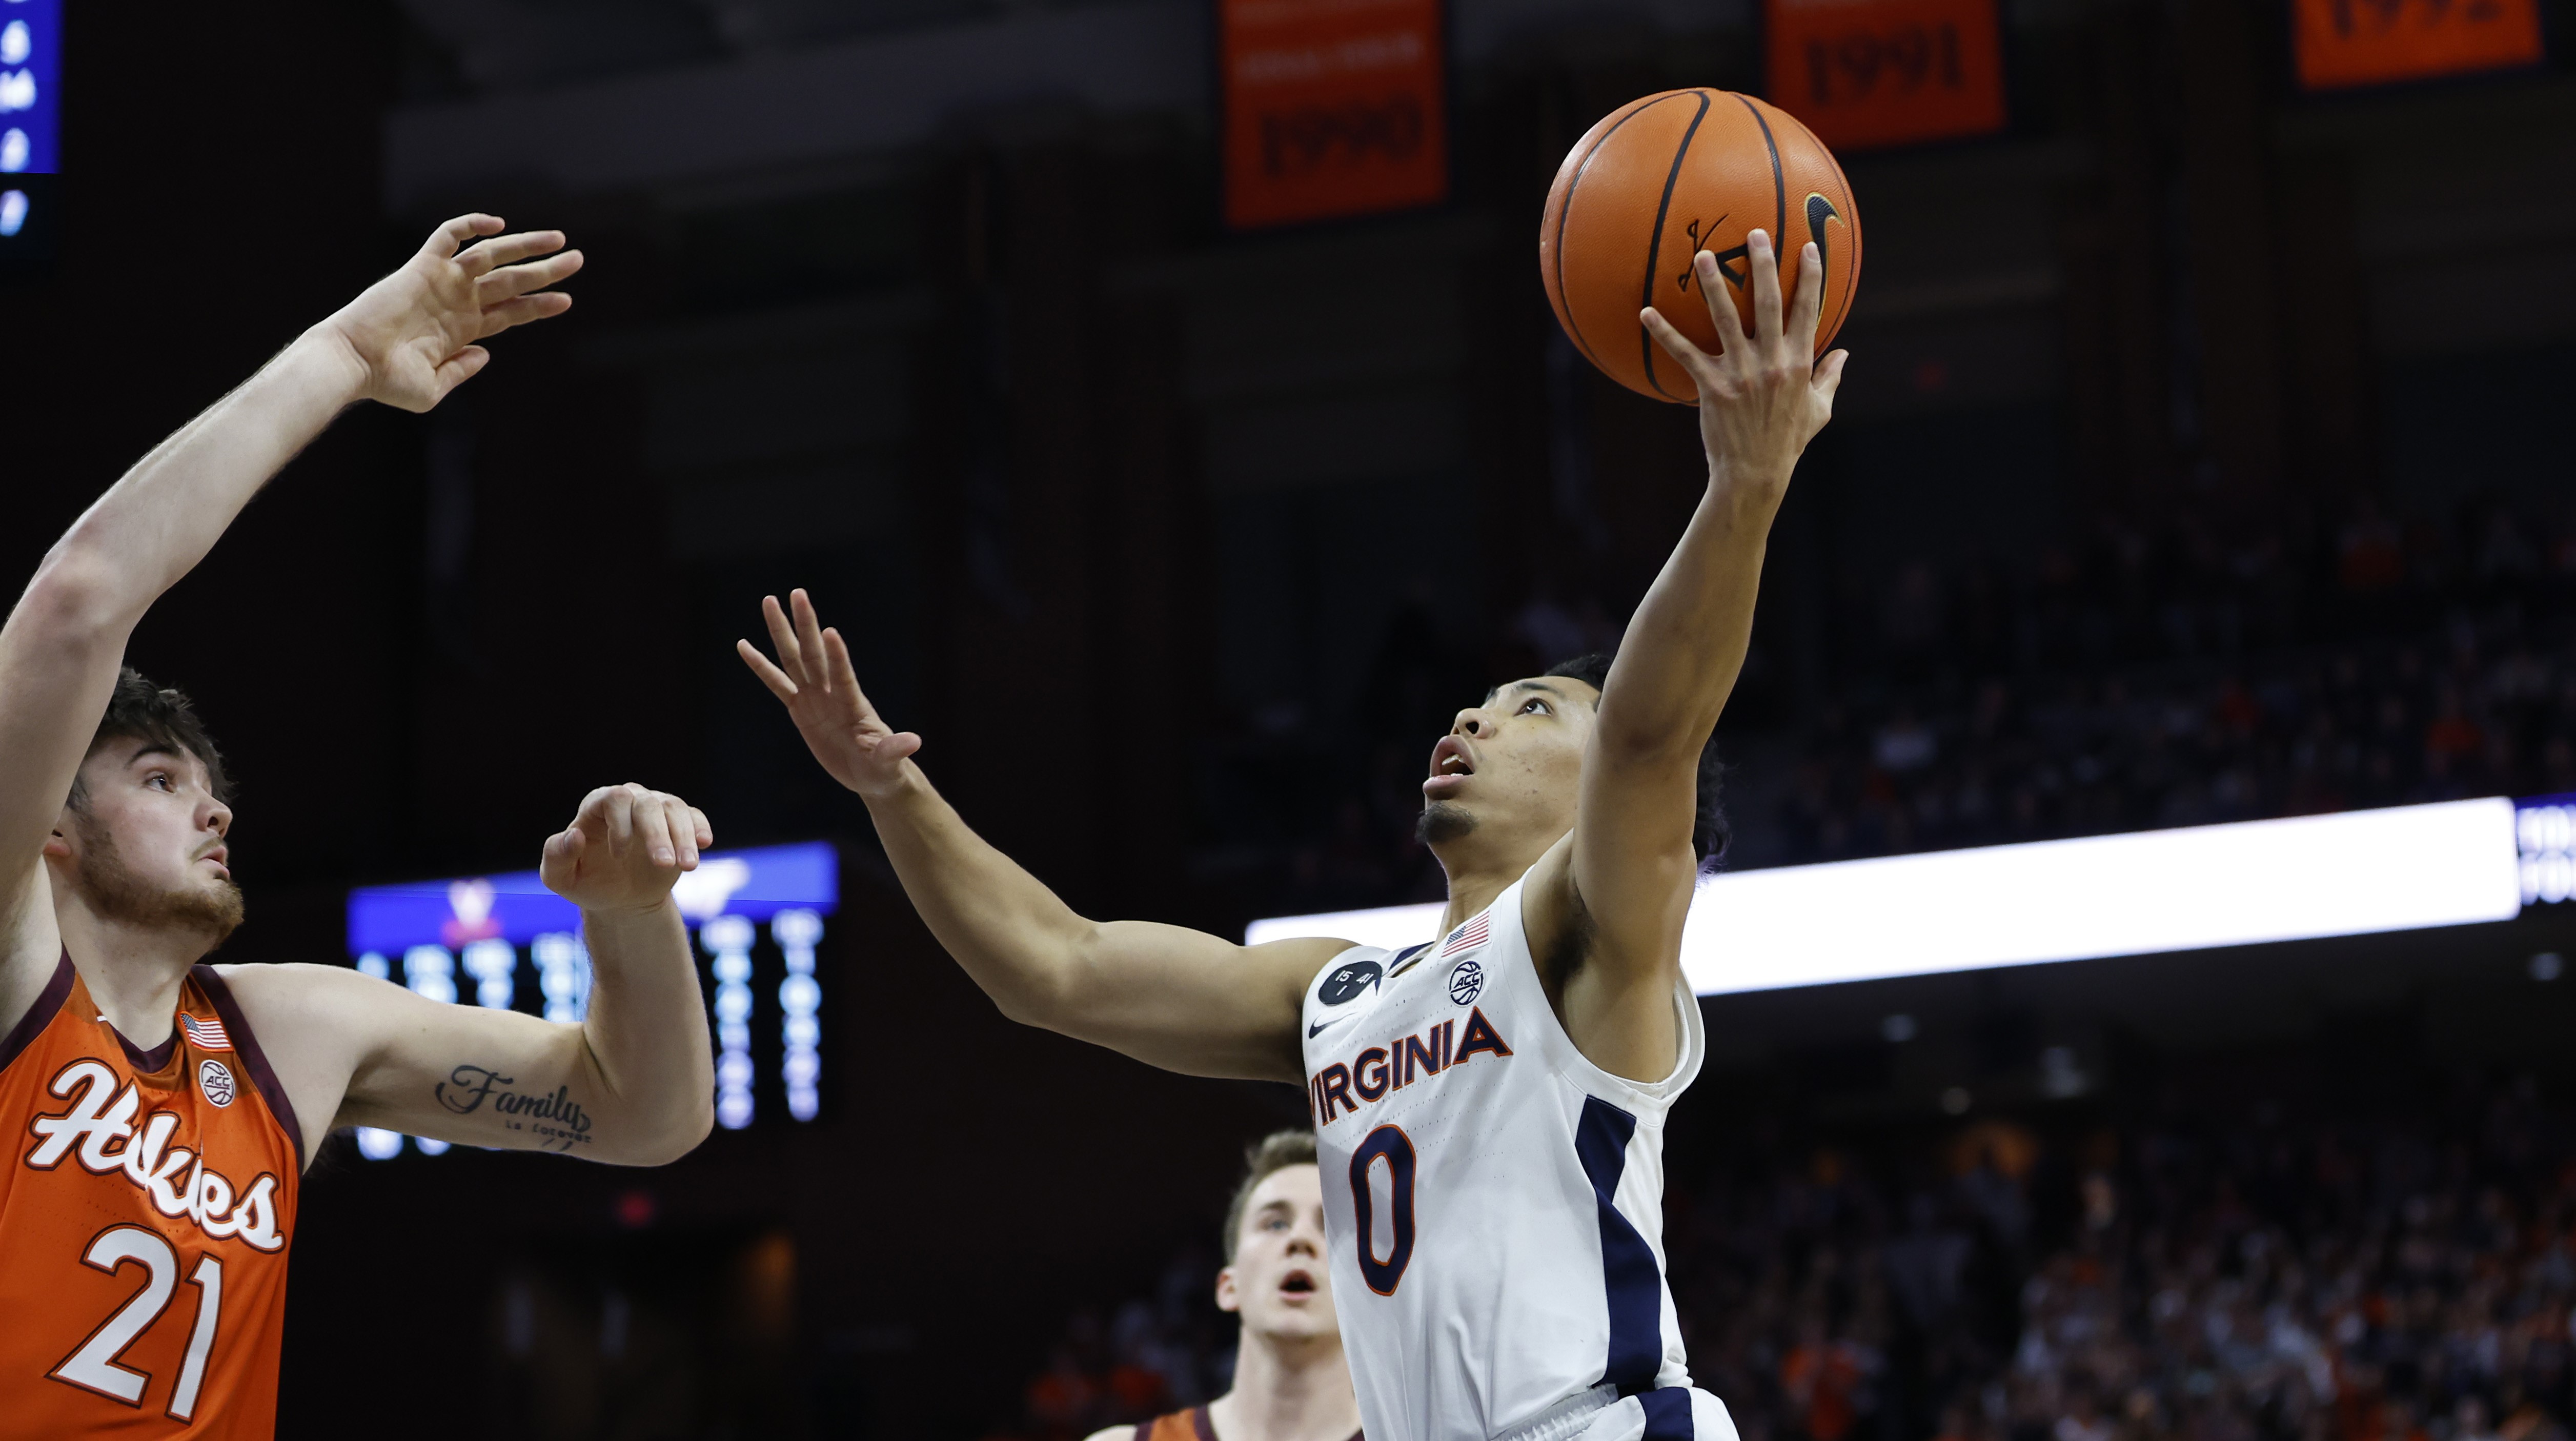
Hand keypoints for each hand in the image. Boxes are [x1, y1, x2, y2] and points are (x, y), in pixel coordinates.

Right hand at [320, 214, 582, 413]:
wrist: (353, 363)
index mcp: (464, 330)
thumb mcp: (434, 388)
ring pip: (491, 255)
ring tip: (559, 240)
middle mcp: (458, 302)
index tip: (567, 300)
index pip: (511, 312)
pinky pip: (448, 236)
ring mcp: (442, 282)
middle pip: (512, 281)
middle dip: (546, 271)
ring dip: (525, 246)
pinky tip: (497, 223)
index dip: (539, 305)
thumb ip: (462, 371)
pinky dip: (470, 225)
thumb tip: (486, 356)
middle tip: (577, 260)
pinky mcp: (422, 267)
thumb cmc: (387, 382)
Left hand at [540, 784, 710, 914]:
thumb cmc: (587, 883)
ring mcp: (656, 810)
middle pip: (648, 804)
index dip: (620, 824)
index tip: (618, 856)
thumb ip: (557, 856)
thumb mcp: (560, 877)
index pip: (614, 798)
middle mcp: (629, 802)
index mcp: (597, 807)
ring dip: (683, 837)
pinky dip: (700, 828)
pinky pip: (694, 816)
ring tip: (688, 866)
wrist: (621, 900)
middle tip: (663, 864)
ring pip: (674, 809)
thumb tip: (575, 836)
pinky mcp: (679, 824)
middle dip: (657, 834)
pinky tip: (704, 844)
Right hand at [737, 589, 921, 799]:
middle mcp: (831, 692)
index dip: (837, 656)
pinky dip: (760, 666)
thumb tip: (914, 743)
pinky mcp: (800, 709)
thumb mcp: (889, 761)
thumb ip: (895, 749)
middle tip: (797, 593)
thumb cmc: (884, 767)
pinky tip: (744, 645)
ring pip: (793, 659)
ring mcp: (814, 697)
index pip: (843, 675)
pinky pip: (776, 684)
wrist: (871, 774)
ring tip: (769, 602)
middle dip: (805, 625)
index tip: (830, 631)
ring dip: (781, 631)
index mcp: (853, 703)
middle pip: (813, 654)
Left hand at [1641, 229, 1847, 509]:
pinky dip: (1664, 333)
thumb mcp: (1818, 411)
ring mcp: (1741, 373)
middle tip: (1755, 233)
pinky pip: (1685, 354)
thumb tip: (1845, 353)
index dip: (1810, 277)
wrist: (1756, 474)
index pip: (1808, 311)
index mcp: (1799, 363)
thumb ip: (1830, 378)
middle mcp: (1772, 362)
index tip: (1807, 247)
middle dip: (1763, 265)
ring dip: (1714, 286)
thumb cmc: (1787, 442)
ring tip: (1705, 257)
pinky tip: (1646, 312)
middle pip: (1769, 303)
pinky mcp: (1712, 387)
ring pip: (1726, 319)